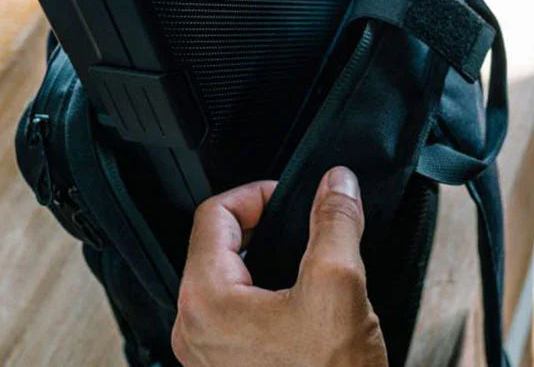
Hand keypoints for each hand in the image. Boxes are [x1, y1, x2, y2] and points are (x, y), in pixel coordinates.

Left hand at [172, 166, 388, 366]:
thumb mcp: (339, 285)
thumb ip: (335, 222)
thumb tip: (338, 185)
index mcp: (205, 301)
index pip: (213, 214)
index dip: (257, 193)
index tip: (291, 196)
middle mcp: (195, 329)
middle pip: (216, 245)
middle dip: (264, 226)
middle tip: (303, 224)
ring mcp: (208, 354)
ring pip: (227, 279)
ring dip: (266, 258)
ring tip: (306, 260)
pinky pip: (235, 312)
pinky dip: (265, 292)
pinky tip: (301, 300)